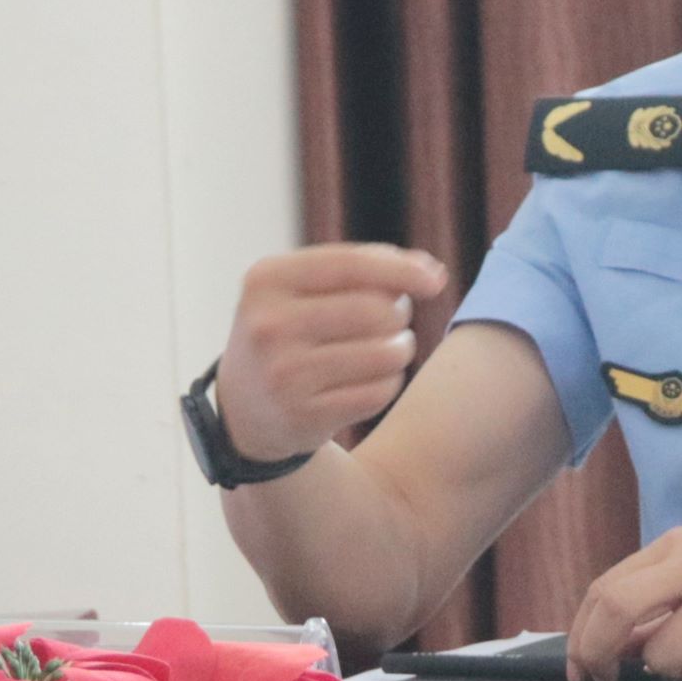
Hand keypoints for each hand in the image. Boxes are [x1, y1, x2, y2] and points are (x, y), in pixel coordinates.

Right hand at [215, 244, 452, 457]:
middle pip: (377, 311)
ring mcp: (284, 374)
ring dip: (399, 350)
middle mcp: (269, 326)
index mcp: (266, 280)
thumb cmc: (291, 332)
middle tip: (388, 321)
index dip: (402, 270)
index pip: (352, 265)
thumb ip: (361, 269)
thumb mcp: (302, 289)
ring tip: (383, 350)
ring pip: (386, 353)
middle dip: (397, 314)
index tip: (436, 280)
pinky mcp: (305, 416)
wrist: (246, 412)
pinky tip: (369, 380)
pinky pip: (380, 392)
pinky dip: (387, 383)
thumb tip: (431, 273)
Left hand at [566, 528, 681, 680]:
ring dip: (669, 669)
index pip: (607, 587)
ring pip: (660, 656)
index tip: (581, 665)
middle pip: (619, 606)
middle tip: (604, 679)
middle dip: (598, 651)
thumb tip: (593, 656)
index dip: (582, 632)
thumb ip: (643, 611)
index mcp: (679, 545)